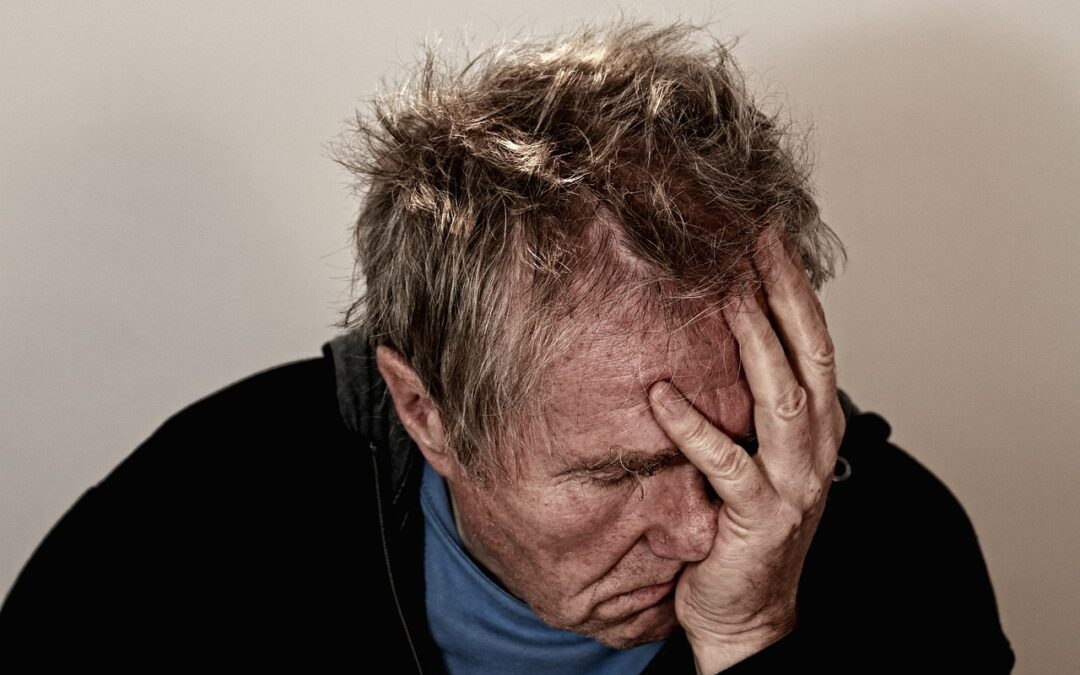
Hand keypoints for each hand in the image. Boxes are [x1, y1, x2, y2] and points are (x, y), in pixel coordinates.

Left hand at [648, 229, 844, 673]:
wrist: (748, 612)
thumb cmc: (745, 527)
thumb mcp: (759, 453)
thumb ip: (751, 400)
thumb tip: (716, 333)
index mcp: (817, 424)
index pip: (813, 338)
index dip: (793, 284)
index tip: (766, 233)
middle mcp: (815, 445)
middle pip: (808, 351)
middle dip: (783, 290)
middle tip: (751, 237)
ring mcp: (792, 481)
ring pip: (782, 396)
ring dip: (754, 340)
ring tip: (725, 293)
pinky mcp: (758, 517)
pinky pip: (726, 463)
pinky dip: (693, 427)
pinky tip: (661, 395)